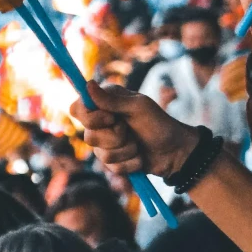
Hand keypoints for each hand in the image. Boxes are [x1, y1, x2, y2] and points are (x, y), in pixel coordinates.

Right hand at [75, 86, 199, 183]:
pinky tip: (139, 157)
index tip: (110, 119)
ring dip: (125, 150)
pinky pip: (112, 167)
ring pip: (100, 154)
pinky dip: (130, 163)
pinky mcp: (113, 161)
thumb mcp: (139, 107)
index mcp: (105, 103)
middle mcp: (101, 122)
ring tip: (138, 144)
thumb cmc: (159, 123)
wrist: (174, 151)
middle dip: (115, 137)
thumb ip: (112, 100)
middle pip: (88, 135)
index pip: (77, 108)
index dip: (89, 117)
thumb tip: (88, 84)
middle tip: (130, 130)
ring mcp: (106, 143)